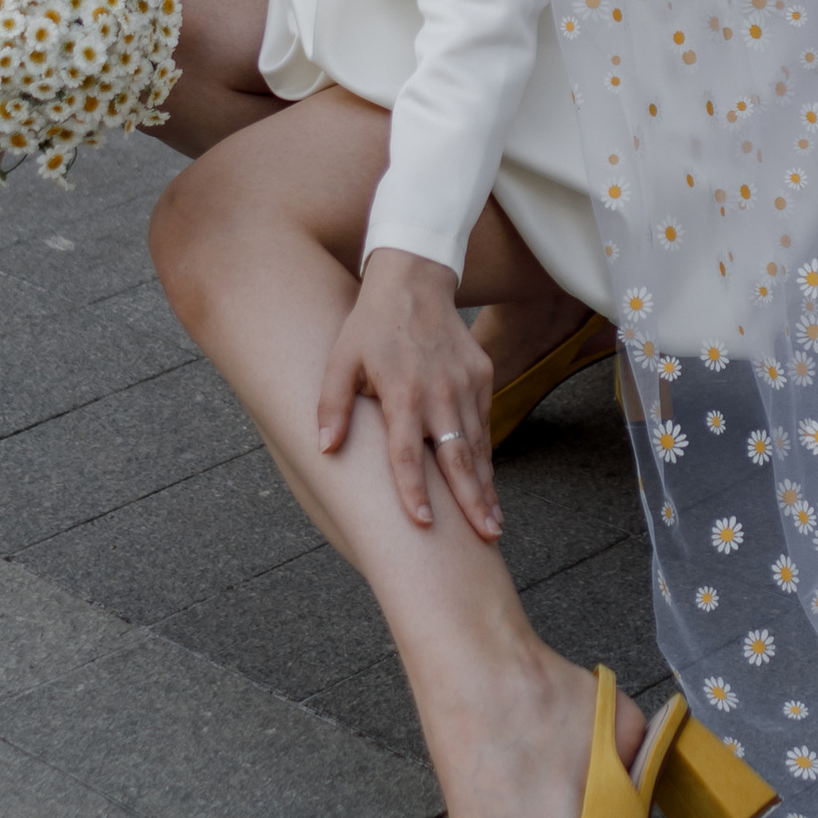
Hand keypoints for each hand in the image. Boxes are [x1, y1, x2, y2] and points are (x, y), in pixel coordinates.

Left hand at [318, 246, 499, 538]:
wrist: (415, 278)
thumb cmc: (371, 324)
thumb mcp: (340, 359)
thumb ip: (333, 405)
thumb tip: (325, 448)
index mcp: (402, 391)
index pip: (407, 452)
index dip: (413, 490)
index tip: (422, 523)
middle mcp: (440, 391)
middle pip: (458, 457)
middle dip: (473, 502)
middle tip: (487, 539)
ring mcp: (467, 383)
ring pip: (478, 445)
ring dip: (485, 486)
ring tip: (492, 524)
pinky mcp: (483, 375)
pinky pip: (483, 423)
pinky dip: (485, 455)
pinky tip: (486, 483)